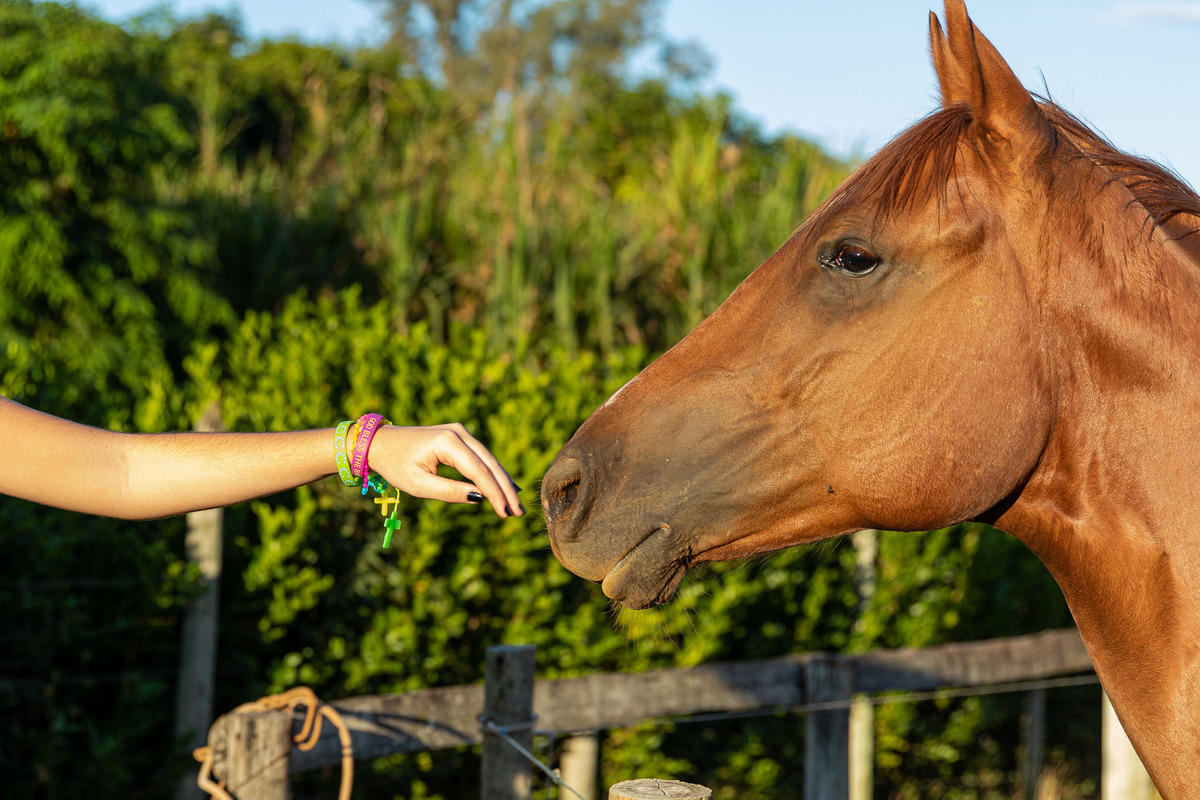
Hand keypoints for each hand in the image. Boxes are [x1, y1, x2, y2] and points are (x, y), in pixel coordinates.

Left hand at [365, 423, 523, 517]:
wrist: (380, 443)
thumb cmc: (395, 465)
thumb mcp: (419, 485)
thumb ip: (450, 492)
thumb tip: (480, 498)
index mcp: (447, 442)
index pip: (479, 471)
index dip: (495, 493)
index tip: (506, 513)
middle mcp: (458, 433)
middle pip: (490, 463)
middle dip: (505, 489)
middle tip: (518, 511)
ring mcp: (460, 432)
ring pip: (489, 459)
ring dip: (502, 482)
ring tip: (515, 503)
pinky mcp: (459, 437)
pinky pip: (481, 457)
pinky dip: (492, 473)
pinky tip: (505, 486)